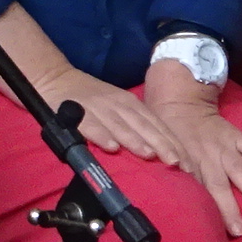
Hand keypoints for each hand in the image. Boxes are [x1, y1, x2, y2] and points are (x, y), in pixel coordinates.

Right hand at [39, 66, 184, 168]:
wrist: (55, 78)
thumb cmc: (91, 98)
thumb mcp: (117, 105)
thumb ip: (135, 123)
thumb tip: (161, 151)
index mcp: (130, 103)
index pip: (156, 124)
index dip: (171, 142)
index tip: (186, 162)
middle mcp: (117, 104)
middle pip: (143, 125)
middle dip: (160, 144)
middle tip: (174, 162)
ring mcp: (97, 107)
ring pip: (120, 125)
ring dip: (135, 140)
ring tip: (149, 155)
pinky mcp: (76, 112)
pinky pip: (90, 125)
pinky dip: (101, 136)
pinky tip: (111, 148)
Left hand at [146, 64, 241, 236]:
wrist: (179, 104)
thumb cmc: (169, 137)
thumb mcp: (162, 156)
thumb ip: (169, 177)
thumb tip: (171, 205)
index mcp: (186, 164)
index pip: (194, 191)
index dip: (201, 209)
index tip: (208, 230)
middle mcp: (206, 157)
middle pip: (217, 185)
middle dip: (228, 208)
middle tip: (237, 230)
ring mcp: (224, 147)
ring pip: (238, 169)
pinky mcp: (237, 137)